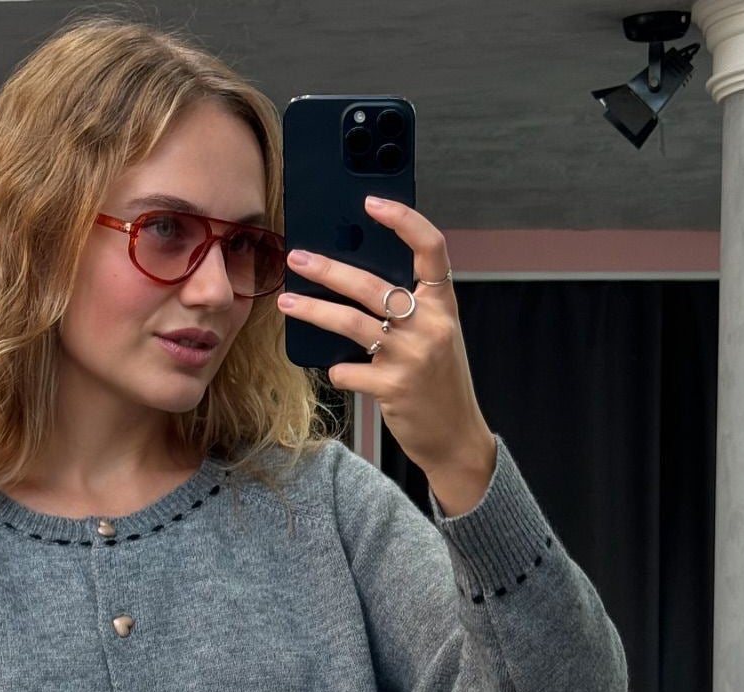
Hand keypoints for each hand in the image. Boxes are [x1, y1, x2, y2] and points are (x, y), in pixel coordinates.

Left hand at [276, 196, 496, 490]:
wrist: (456, 436)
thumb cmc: (439, 382)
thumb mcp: (434, 337)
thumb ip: (407, 310)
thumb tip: (351, 282)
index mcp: (443, 305)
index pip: (431, 248)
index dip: (403, 220)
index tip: (372, 202)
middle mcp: (430, 325)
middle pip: (372, 284)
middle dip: (328, 269)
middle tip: (297, 258)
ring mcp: (411, 356)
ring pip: (351, 322)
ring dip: (313, 310)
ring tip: (286, 302)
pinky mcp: (392, 388)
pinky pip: (347, 370)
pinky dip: (336, 369)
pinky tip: (335, 369)